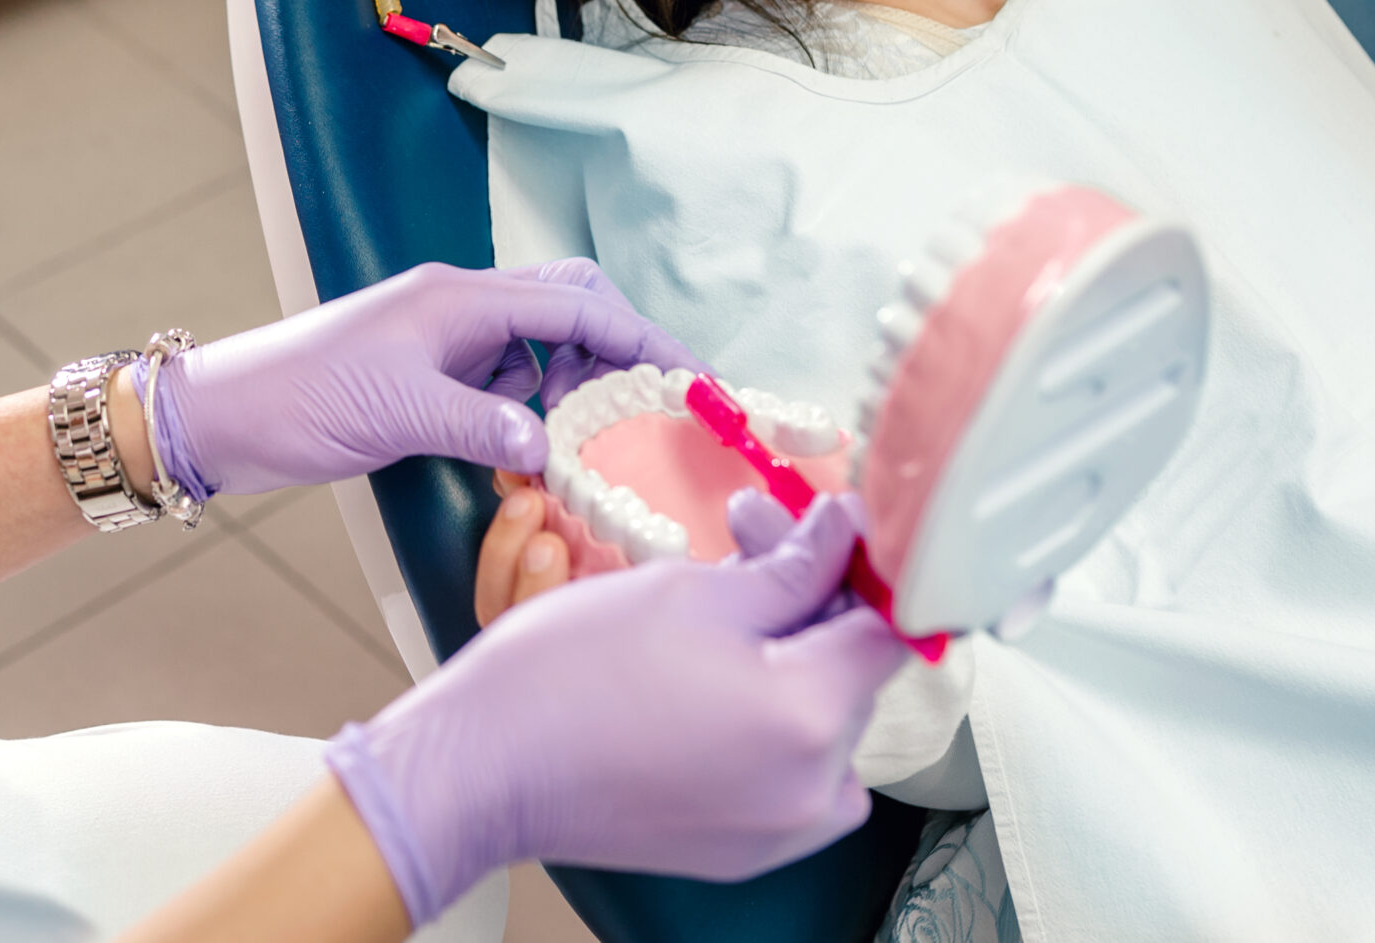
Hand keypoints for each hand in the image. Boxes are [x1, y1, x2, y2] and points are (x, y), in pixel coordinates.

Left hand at [148, 261, 701, 499]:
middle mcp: (460, 307)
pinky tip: (532, 449)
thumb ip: (484, 428)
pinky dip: (532, 407)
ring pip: (539, 344)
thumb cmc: (297, 400)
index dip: (642, 337)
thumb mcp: (399, 416)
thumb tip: (552, 450)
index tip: (691, 376)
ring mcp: (443, 338)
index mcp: (462, 298)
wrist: (218, 415)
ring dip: (575, 382)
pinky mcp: (426, 373)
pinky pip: (504, 378)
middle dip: (617, 349)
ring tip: (594, 437)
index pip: (579, 303)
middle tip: (652, 406)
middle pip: (569, 306)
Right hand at [323, 497, 909, 926]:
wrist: (483, 766)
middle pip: (851, 670)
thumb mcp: (695, 591)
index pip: (891, 628)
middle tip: (747, 533)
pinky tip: (710, 669)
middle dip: (809, 593)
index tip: (831, 526)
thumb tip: (850, 533)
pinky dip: (767, 714)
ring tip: (719, 599)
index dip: (864, 563)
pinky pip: (789, 769)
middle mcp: (813, 789)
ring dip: (787, 650)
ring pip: (821, 717)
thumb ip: (794, 565)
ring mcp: (778, 831)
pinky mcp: (741, 850)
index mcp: (810, 717)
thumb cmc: (570, 674)